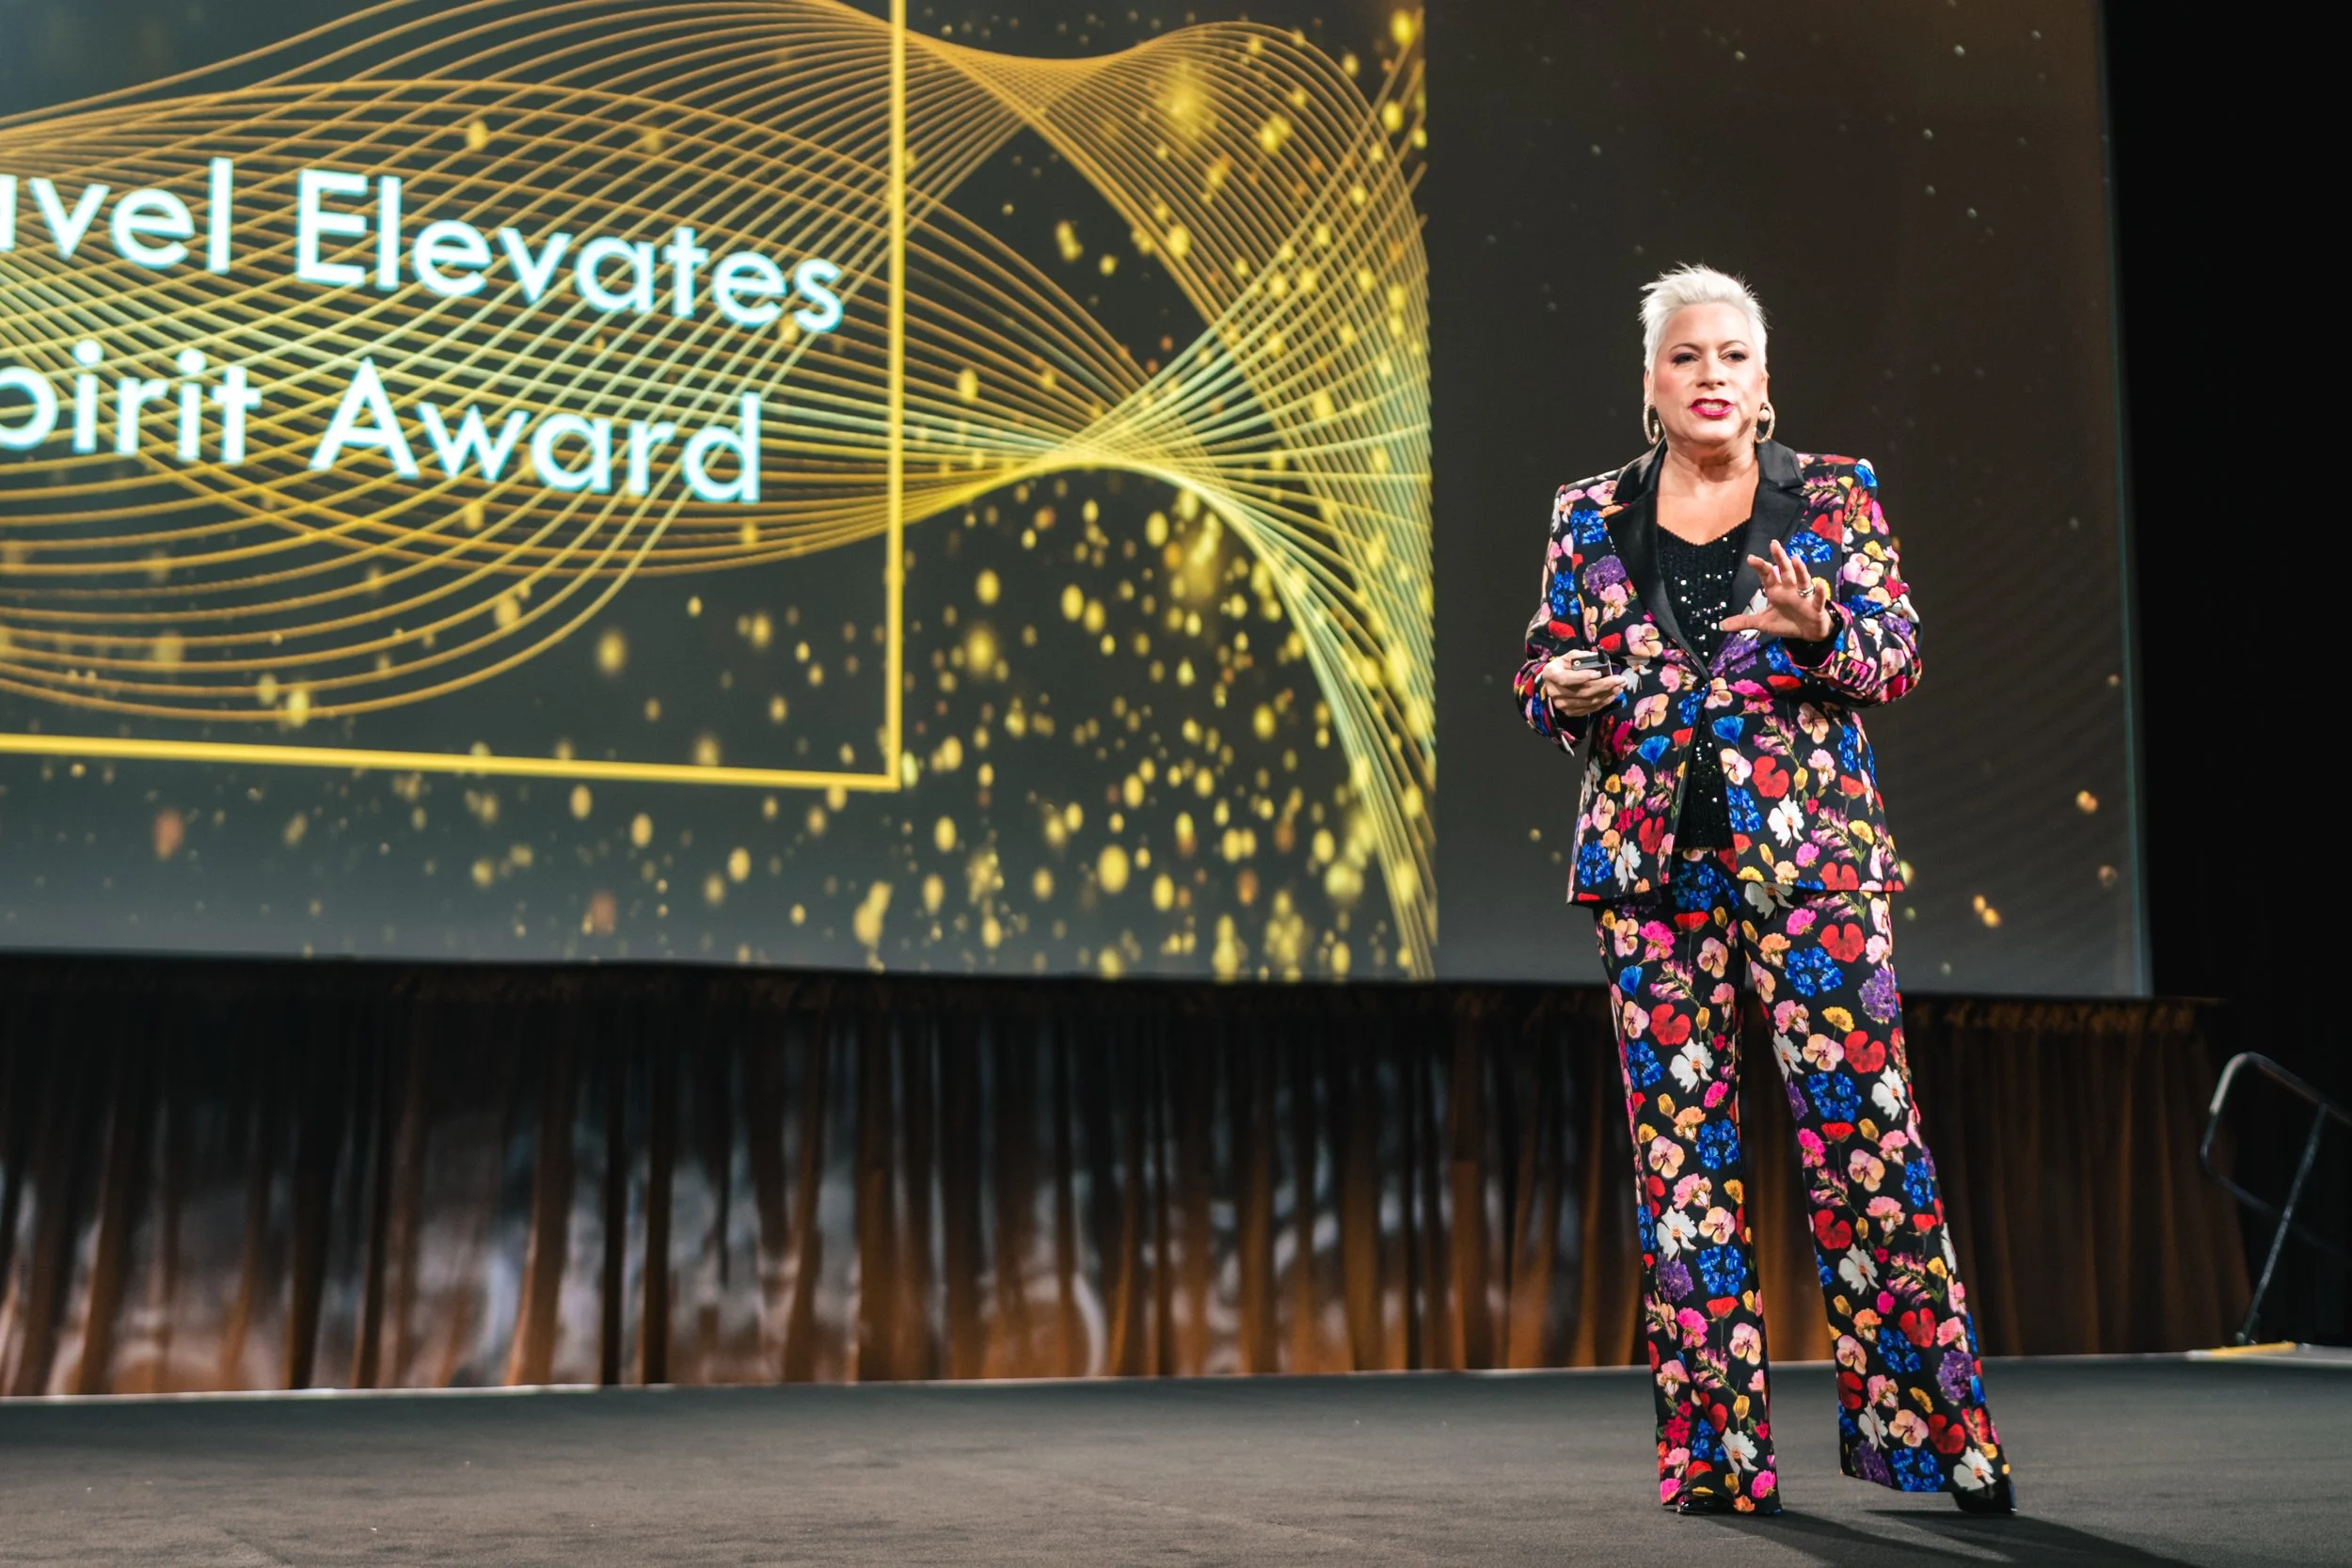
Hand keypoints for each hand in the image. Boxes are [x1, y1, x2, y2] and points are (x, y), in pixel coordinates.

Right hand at [1538, 654, 1630, 718]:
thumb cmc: (1563, 667)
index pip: (1566, 678)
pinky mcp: (1570, 712)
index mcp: (1551, 674)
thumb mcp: (1567, 657)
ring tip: (1620, 686)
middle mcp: (1554, 692)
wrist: (1553, 684)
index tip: (1600, 673)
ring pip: (1589, 701)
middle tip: (1620, 679)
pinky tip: (1613, 694)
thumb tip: (1597, 657)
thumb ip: (1580, 656)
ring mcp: (1562, 704)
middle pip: (1582, 691)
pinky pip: (1590, 708)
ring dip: (1608, 694)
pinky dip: (1604, 701)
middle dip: (1605, 685)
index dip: (1583, 677)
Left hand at [1720, 539, 1835, 640]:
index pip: (1767, 575)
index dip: (1760, 566)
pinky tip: (1819, 584)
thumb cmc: (1786, 622)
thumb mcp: (1763, 623)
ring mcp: (1804, 596)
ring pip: (1802, 580)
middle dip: (1779, 558)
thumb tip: (1721, 625)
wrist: (1808, 633)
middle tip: (1774, 544)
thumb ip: (1744, 621)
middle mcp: (1790, 589)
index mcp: (1776, 591)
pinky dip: (1820, 592)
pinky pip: (1818, 598)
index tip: (1750, 558)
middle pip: (1784, 571)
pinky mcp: (1815, 606)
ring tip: (1795, 559)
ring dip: (1799, 570)